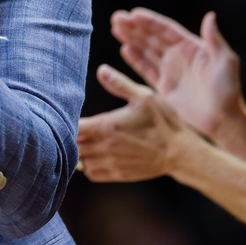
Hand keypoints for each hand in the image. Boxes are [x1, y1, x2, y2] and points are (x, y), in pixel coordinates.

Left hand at [77, 64, 195, 181]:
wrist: (181, 153)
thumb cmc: (163, 122)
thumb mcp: (145, 96)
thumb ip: (120, 84)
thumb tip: (101, 70)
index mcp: (106, 127)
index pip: (72, 127)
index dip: (64, 120)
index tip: (66, 113)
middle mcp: (104, 147)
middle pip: (71, 144)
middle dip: (67, 135)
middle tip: (69, 125)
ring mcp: (110, 163)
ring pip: (79, 161)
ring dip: (77, 151)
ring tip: (81, 139)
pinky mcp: (118, 175)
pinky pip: (92, 174)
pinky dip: (87, 166)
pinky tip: (93, 154)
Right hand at [111, 8, 241, 139]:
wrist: (223, 120)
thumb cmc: (229, 90)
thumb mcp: (225, 62)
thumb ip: (214, 40)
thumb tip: (210, 16)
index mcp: (191, 47)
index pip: (166, 30)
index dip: (150, 21)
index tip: (134, 14)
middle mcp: (178, 56)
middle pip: (152, 37)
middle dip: (135, 27)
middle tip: (117, 17)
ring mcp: (170, 71)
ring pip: (146, 51)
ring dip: (131, 39)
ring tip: (116, 28)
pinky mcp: (164, 87)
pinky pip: (146, 70)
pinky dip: (136, 59)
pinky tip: (125, 49)